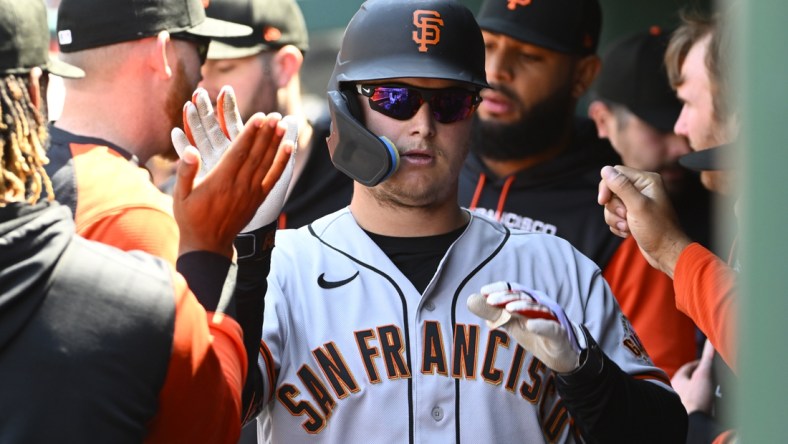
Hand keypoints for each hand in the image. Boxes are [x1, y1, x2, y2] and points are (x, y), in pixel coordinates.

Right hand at [172, 109, 291, 257]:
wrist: (209, 245)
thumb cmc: (191, 218)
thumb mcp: (180, 195)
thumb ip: (185, 172)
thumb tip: (190, 150)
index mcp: (220, 181)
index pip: (239, 152)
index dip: (250, 133)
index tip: (259, 116)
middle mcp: (240, 186)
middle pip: (257, 154)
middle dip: (266, 133)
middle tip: (274, 114)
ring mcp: (251, 193)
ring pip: (267, 163)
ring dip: (276, 142)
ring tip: (283, 124)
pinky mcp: (258, 199)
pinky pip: (274, 178)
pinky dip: (282, 162)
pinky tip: (289, 147)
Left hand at [467, 282, 584, 373]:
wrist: (562, 356)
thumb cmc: (537, 335)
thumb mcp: (513, 325)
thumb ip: (494, 314)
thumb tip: (472, 302)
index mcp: (528, 302)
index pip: (514, 291)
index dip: (500, 288)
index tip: (483, 291)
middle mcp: (541, 306)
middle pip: (524, 296)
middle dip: (506, 297)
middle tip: (490, 300)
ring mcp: (552, 318)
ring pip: (538, 308)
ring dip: (523, 307)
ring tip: (508, 308)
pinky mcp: (560, 333)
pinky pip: (551, 327)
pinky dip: (541, 325)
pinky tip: (530, 325)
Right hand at [598, 165, 691, 276]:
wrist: (665, 253)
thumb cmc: (657, 230)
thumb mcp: (637, 206)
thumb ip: (621, 186)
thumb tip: (605, 169)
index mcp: (647, 180)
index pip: (616, 173)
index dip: (607, 187)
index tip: (603, 201)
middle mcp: (642, 188)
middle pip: (612, 190)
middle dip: (614, 207)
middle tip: (625, 216)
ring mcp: (637, 202)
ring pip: (612, 205)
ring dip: (615, 218)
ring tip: (628, 227)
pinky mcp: (633, 215)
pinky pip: (615, 216)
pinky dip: (618, 225)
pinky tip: (629, 232)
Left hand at [671, 339, 715, 413]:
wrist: (693, 423)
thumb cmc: (696, 398)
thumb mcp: (704, 375)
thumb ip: (708, 358)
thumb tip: (710, 340)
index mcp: (677, 380)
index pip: (687, 368)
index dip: (698, 364)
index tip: (707, 363)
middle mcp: (675, 391)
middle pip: (688, 381)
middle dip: (699, 377)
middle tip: (710, 376)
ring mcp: (680, 402)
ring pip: (690, 393)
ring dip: (700, 390)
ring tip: (712, 390)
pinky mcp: (686, 413)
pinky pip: (694, 404)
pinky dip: (702, 402)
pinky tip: (709, 405)